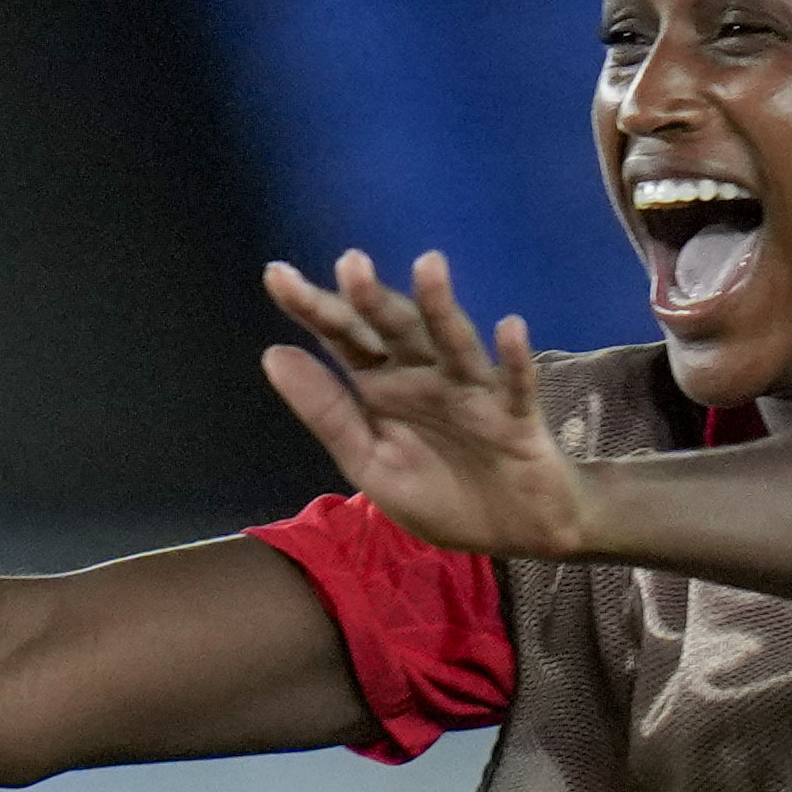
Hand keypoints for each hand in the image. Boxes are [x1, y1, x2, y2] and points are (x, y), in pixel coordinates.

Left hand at [257, 246, 600, 554]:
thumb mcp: (367, 459)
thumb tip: (273, 353)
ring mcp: (474, 394)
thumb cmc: (440, 492)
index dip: (314, 308)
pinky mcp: (517, 419)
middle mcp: (426, 379)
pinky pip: (517, 386)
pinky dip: (514, 359)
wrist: (515, 530)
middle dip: (373, 299)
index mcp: (383, 387)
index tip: (276, 273)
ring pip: (455, 344)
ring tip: (428, 266)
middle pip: (396, 331)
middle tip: (350, 262)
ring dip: (442, 308)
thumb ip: (326, 411)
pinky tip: (509, 328)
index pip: (344, 338)